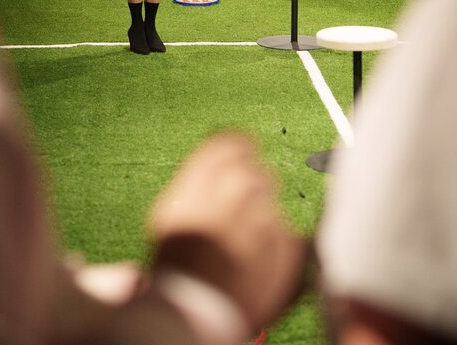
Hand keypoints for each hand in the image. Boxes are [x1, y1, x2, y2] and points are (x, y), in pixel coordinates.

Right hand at [148, 132, 306, 329]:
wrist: (192, 312)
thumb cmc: (176, 265)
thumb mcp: (171, 215)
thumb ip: (199, 182)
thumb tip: (228, 156)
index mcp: (196, 184)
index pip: (230, 144)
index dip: (241, 148)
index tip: (247, 153)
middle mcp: (228, 195)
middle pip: (256, 172)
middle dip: (253, 187)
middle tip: (243, 210)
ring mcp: (259, 219)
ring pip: (271, 203)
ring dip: (262, 216)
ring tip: (242, 246)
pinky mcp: (283, 244)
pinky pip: (285, 232)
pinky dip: (275, 244)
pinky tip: (255, 262)